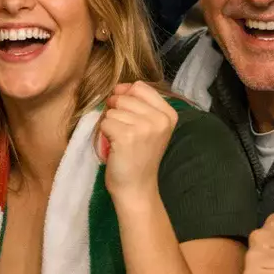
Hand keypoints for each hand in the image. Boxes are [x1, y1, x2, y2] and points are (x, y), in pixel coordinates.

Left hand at [97, 82, 178, 202]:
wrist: (136, 187)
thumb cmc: (139, 156)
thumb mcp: (149, 126)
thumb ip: (138, 103)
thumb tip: (118, 87)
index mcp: (169, 114)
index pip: (140, 86)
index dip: (126, 96)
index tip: (127, 115)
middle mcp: (160, 119)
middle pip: (124, 97)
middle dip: (117, 112)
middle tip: (124, 133)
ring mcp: (145, 127)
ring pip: (112, 110)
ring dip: (111, 125)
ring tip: (121, 141)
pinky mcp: (127, 136)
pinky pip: (105, 122)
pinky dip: (104, 134)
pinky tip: (115, 147)